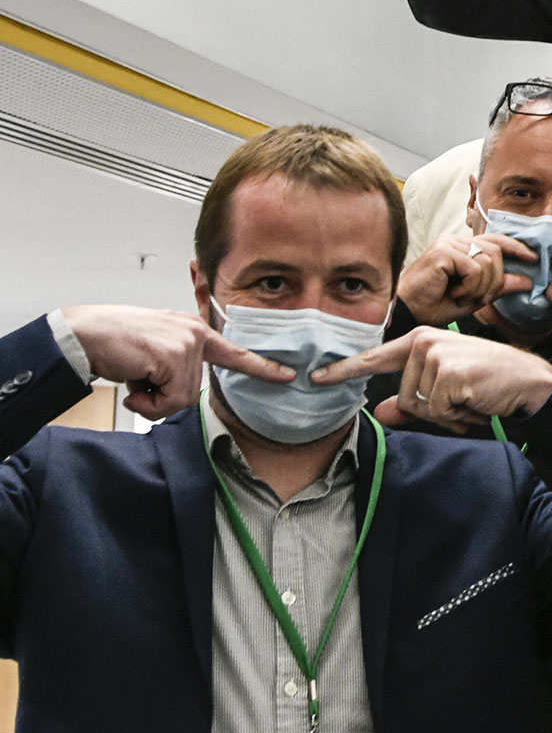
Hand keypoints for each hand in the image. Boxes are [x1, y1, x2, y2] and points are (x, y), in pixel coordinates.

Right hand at [62, 305, 292, 419]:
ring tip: (135, 375)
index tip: (288, 374)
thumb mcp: (155, 349)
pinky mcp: (174, 355)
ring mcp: (186, 343)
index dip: (262, 366)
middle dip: (164, 396)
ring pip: (182, 398)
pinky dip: (148, 403)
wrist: (82, 334)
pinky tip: (133, 382)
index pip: (233, 352)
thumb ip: (176, 363)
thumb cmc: (114, 343)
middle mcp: (194, 333)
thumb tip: (182, 393)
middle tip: (140, 377)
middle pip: (195, 389)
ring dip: (154, 399)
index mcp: (192, 330)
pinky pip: (170, 400)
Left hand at [310, 327, 551, 430]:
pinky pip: (438, 410)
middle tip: (464, 399)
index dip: (344, 370)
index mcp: (420, 339)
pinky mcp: (448, 372)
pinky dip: (460, 414)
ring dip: (448, 413)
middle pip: (403, 397)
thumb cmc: (490, 382)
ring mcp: (435, 355)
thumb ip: (413, 402)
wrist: (531, 382)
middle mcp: (423, 342)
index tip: (316, 378)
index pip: (375, 358)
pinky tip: (478, 399)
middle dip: (434, 409)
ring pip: (420, 407)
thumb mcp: (447, 390)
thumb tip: (381, 415)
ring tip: (473, 397)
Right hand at [396, 232, 534, 325]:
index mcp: (462, 247)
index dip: (517, 247)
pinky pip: (474, 268)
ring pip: (488, 260)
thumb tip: (527, 280)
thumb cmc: (436, 305)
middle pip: (496, 251)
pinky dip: (471, 287)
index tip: (534, 258)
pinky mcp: (443, 252)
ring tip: (463, 296)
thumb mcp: (475, 297)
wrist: (409, 314)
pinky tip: (455, 293)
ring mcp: (447, 243)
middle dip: (496, 279)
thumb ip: (499, 286)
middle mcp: (455, 241)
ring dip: (482, 286)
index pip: (496, 240)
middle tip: (480, 298)